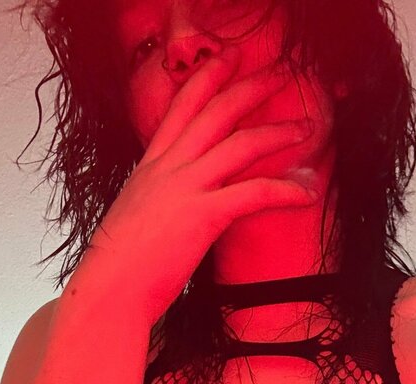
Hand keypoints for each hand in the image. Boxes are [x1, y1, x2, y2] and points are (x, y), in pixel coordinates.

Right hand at [67, 48, 319, 325]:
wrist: (109, 292)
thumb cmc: (120, 270)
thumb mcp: (135, 220)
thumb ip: (158, 203)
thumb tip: (174, 208)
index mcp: (149, 167)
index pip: (180, 108)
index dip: (207, 78)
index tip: (228, 59)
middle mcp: (166, 168)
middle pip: (215, 111)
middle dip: (250, 87)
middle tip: (279, 74)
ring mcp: (184, 188)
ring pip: (240, 143)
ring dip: (278, 132)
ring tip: (305, 128)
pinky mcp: (202, 215)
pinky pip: (254, 193)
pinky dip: (286, 190)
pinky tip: (307, 191)